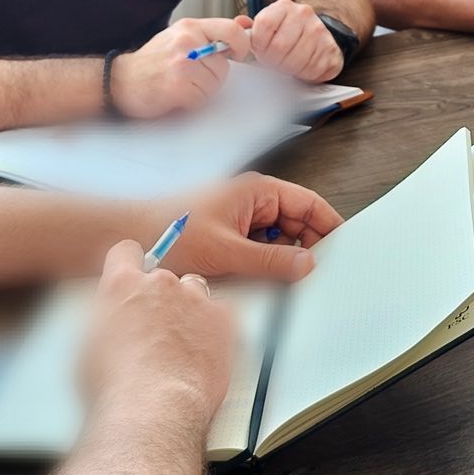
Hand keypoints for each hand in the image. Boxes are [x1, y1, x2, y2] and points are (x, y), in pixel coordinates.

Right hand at [81, 239, 235, 427]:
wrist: (153, 408)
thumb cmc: (116, 387)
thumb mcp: (89, 346)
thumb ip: (104, 319)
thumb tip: (111, 320)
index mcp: (122, 285)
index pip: (125, 252)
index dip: (128, 264)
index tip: (133, 277)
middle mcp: (160, 285)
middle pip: (164, 277)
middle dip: (160, 298)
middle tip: (156, 331)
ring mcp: (194, 299)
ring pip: (195, 291)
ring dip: (189, 310)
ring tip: (181, 345)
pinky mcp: (223, 319)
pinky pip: (221, 314)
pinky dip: (215, 329)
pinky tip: (202, 354)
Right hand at [112, 16, 251, 118]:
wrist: (120, 81)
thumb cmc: (152, 62)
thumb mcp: (180, 38)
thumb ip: (209, 35)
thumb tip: (244, 26)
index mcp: (189, 27)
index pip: (231, 30)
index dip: (241, 45)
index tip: (237, 54)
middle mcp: (187, 41)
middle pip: (223, 66)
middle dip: (212, 76)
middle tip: (191, 76)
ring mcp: (182, 63)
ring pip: (214, 84)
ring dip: (202, 91)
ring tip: (181, 85)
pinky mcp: (178, 85)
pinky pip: (202, 98)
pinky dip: (192, 102)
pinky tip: (176, 95)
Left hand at [159, 171, 344, 281]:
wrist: (129, 239)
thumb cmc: (169, 234)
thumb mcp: (226, 251)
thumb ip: (270, 260)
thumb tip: (308, 264)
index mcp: (257, 191)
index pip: (309, 204)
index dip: (329, 226)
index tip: (344, 250)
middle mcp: (252, 201)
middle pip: (297, 224)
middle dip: (307, 248)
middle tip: (317, 276)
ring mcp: (241, 219)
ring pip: (279, 240)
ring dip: (285, 260)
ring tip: (290, 283)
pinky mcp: (230, 236)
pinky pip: (260, 250)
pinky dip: (267, 265)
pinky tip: (266, 282)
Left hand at [248, 0, 343, 82]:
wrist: (316, 32)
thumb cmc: (287, 33)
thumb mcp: (267, 25)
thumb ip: (250, 28)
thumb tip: (239, 23)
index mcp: (283, 7)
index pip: (264, 26)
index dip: (259, 45)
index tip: (260, 51)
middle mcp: (303, 14)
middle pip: (279, 47)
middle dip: (272, 61)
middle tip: (273, 62)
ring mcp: (320, 31)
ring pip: (296, 61)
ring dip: (288, 69)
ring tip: (287, 64)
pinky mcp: (331, 49)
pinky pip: (313, 70)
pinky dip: (304, 74)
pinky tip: (302, 67)